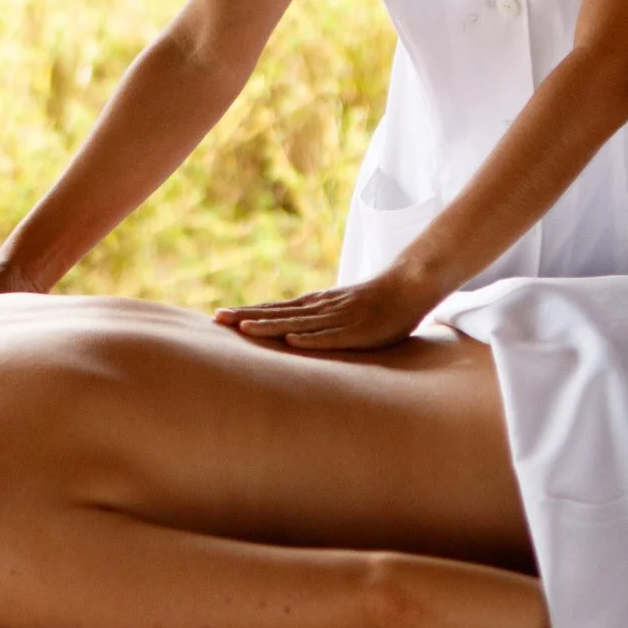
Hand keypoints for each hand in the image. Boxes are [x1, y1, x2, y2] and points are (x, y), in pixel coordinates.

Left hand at [214, 268, 442, 349]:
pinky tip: (292, 341)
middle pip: (279, 312)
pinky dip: (310, 338)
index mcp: (316, 303)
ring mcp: (339, 318)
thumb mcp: (340, 308)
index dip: (248, 311)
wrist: (409, 286)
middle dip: (248, 316)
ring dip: (271, 326)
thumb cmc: (375, 302)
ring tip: (244, 328)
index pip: (275, 307)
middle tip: (217, 318)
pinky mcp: (357, 331)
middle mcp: (321, 308)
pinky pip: (331, 337)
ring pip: (298, 323)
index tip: (220, 315)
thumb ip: (317, 317)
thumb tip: (291, 330)